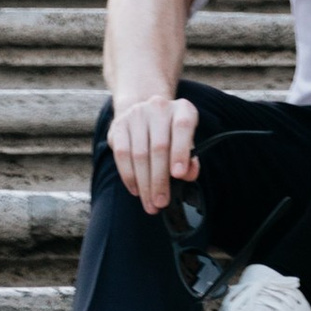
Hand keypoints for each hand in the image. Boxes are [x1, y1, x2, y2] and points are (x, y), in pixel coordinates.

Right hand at [108, 88, 198, 215]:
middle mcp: (159, 107)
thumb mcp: (187, 141)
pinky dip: (129, 176)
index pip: (182, 126)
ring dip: (144, 184)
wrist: (146, 114)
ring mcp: (137, 114)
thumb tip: (188, 174)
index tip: (179, 175)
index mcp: (182, 109)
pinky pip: (122, 154)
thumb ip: (191, 158)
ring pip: (139, 154)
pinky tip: (136, 190)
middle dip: (159, 180)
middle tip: (161, 202)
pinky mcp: (119, 125)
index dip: (180, 151)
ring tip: (150, 203)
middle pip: (159, 147)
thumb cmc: (171, 135)